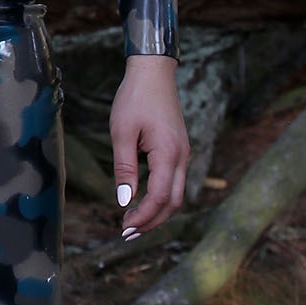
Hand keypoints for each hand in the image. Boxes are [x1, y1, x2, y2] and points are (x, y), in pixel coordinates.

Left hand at [109, 55, 188, 236]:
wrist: (153, 71)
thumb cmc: (135, 97)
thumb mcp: (122, 132)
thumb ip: (124, 168)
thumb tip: (124, 200)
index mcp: (169, 153)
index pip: (160, 197)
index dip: (144, 217)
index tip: (125, 227)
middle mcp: (182, 156)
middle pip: (174, 202)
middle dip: (153, 221)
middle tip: (128, 233)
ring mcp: (183, 152)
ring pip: (177, 193)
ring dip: (158, 211)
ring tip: (134, 222)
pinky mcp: (179, 148)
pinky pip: (174, 181)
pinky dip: (161, 197)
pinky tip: (143, 200)